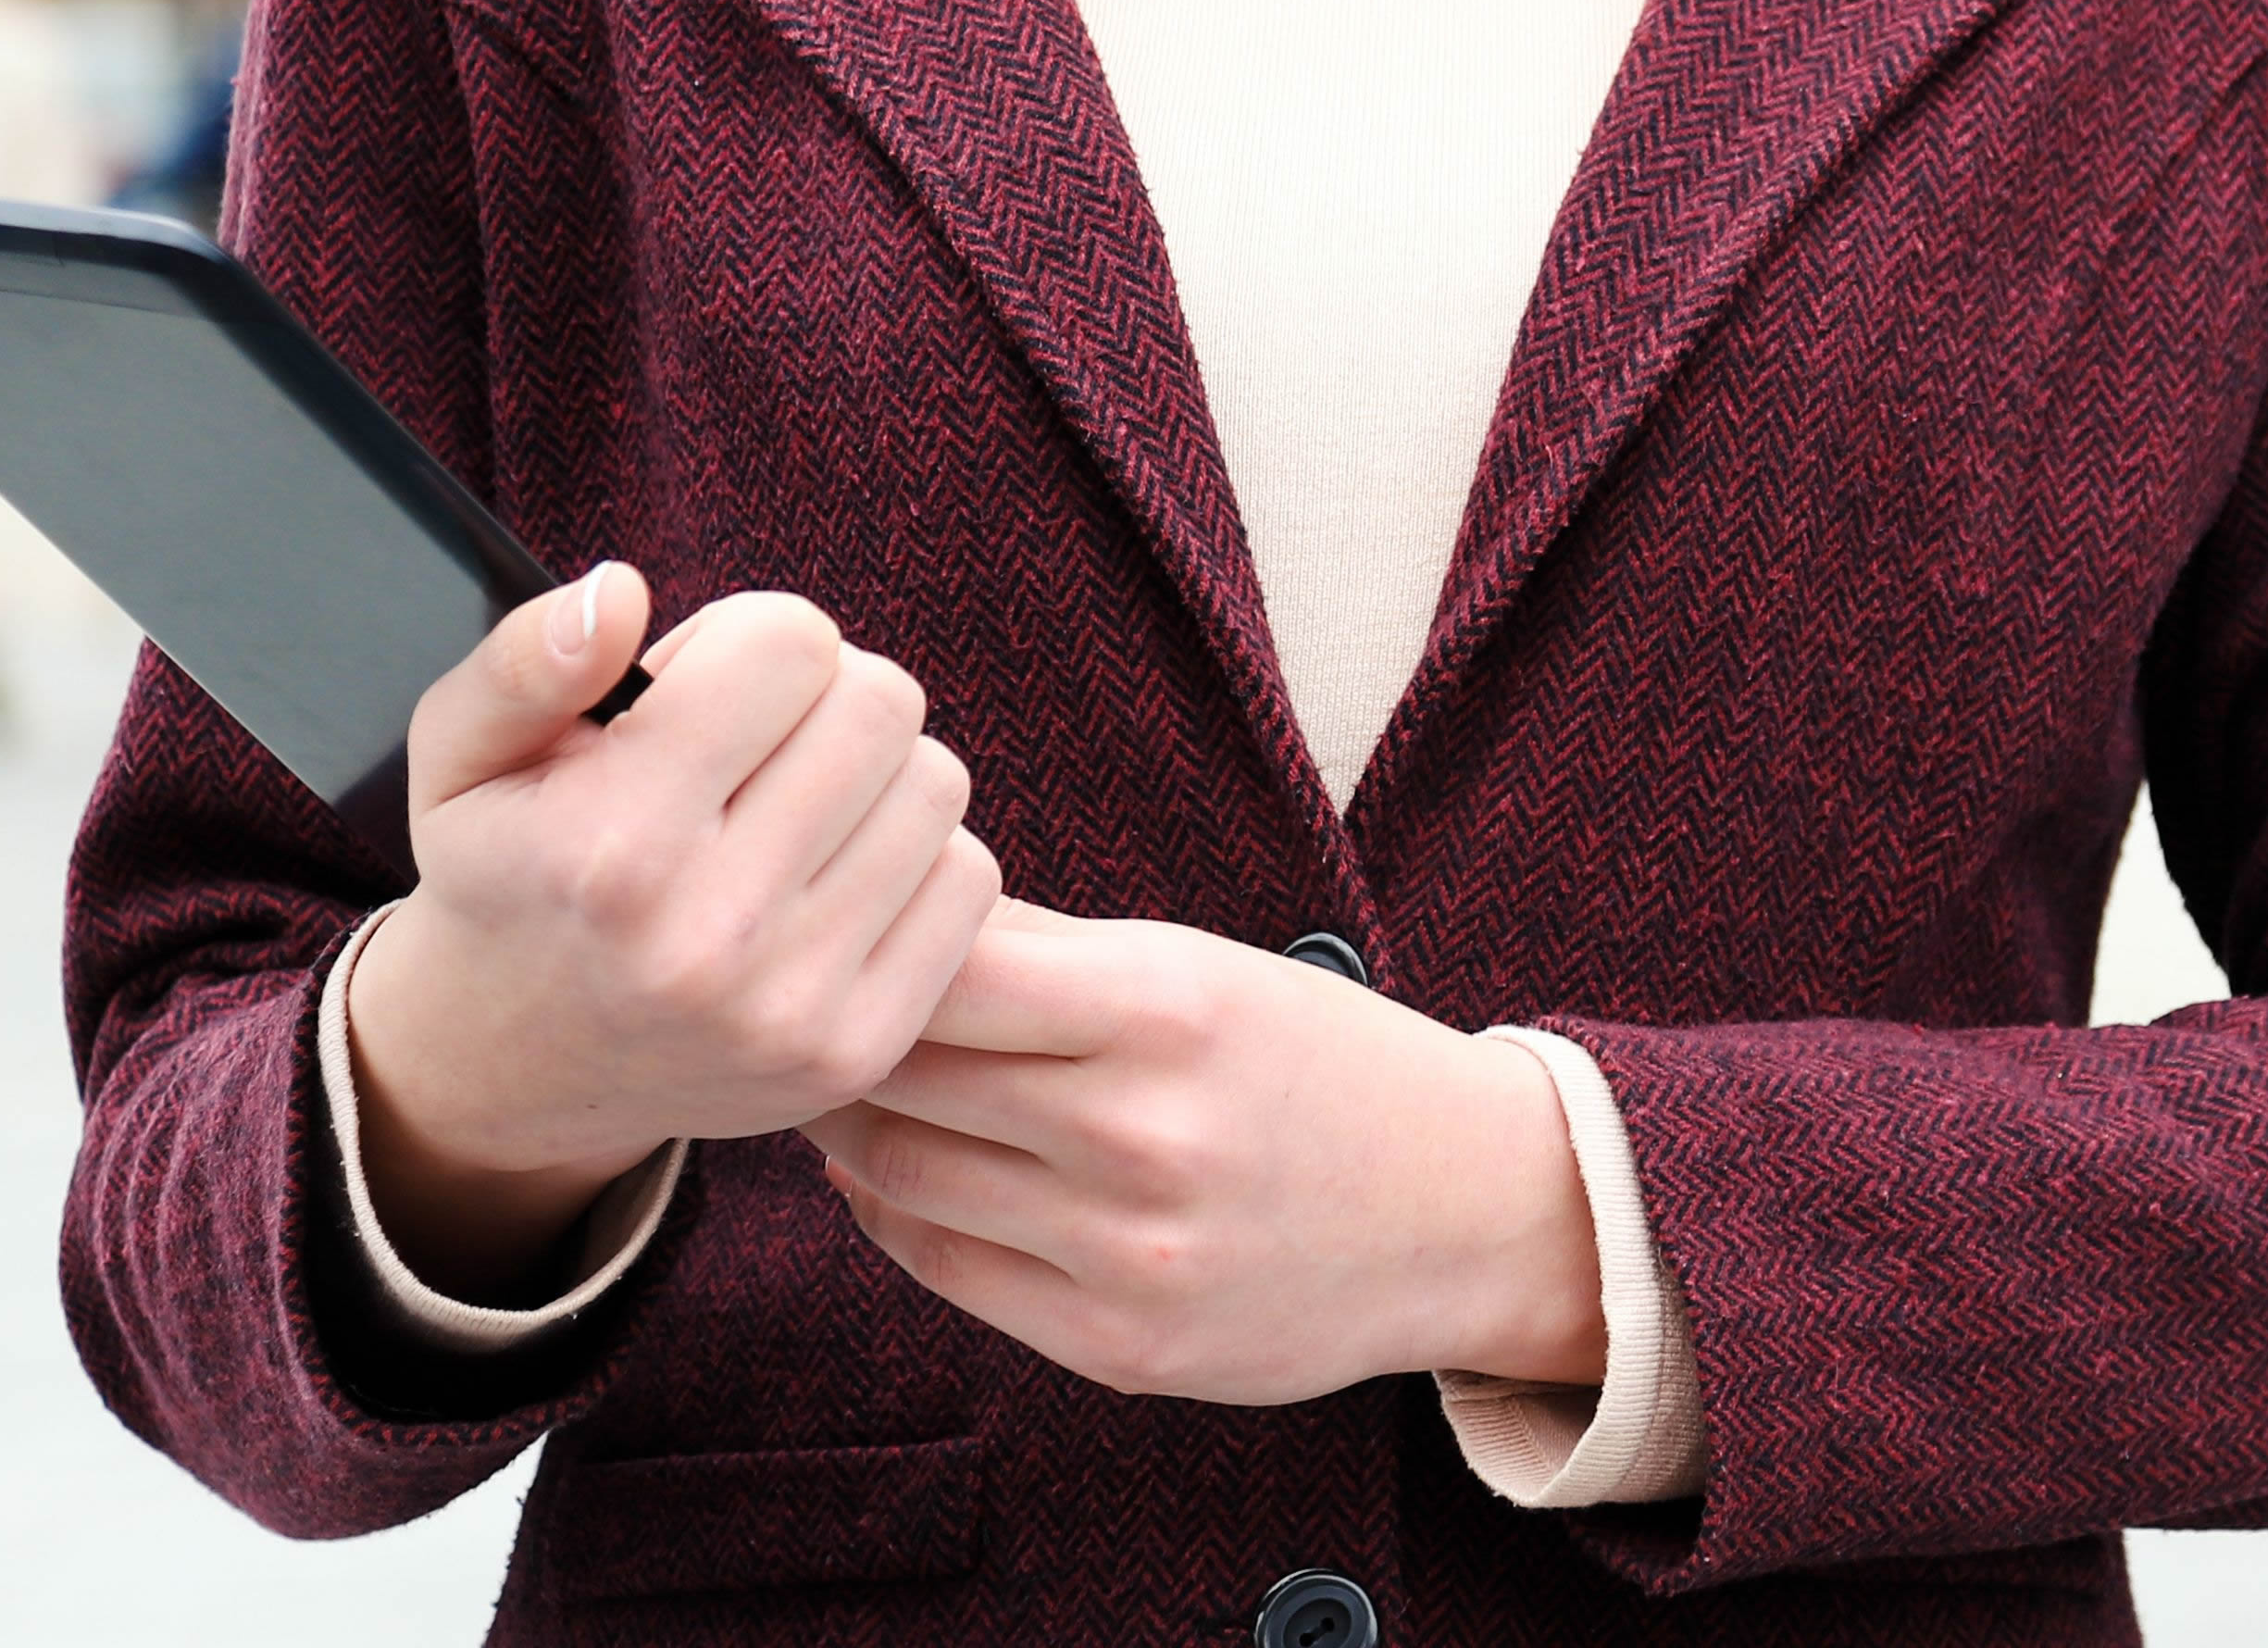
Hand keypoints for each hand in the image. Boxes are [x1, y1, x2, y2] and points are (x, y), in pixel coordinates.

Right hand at [343, 569, 1000, 1301]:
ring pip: (936, 782)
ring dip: (873, 773)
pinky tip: (830, 875)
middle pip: (880, 702)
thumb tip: (620, 591)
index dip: (749, 638)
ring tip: (788, 807)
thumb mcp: (459, 756)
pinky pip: (969, 880)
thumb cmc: (506, 873)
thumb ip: (525, 658)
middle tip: (753, 743)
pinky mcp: (859, 1053)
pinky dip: (914, 857)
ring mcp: (791, 1007)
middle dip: (821, 694)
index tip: (701, 688)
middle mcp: (708, 936)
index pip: (790, 643)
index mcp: (610, 847)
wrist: (518, 1066)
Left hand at [800, 902, 1605, 1404]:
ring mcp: (1128, 1254)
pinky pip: (951, 1268)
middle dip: (846, 1034)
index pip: (950, 967)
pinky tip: (889, 1172)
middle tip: (806, 1003)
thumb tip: (904, 919)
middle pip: (910, 1074)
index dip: (876, 947)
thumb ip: (1053, 951)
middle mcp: (1142, 1135)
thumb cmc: (1323, 1064)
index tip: (848, 929)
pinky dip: (897, 1213)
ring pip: (907, 1176)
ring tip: (836, 1085)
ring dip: (852, 1128)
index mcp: (1167, 1007)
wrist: (1461, 1212)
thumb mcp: (1206, 968)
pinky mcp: (1121, 1348)